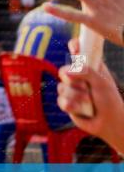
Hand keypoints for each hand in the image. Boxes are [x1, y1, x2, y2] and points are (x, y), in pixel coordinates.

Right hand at [57, 39, 123, 153]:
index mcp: (90, 68)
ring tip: (88, 102)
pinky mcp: (67, 102)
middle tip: (84, 86)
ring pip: (61, 87)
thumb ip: (85, 72)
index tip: (75, 49)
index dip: (75, 47)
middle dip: (72, 79)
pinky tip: (79, 109)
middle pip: (63, 70)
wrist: (109, 124)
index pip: (79, 51)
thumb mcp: (102, 83)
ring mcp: (72, 90)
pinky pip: (60, 100)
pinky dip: (70, 105)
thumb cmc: (110, 102)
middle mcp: (79, 77)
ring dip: (75, 96)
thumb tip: (65, 72)